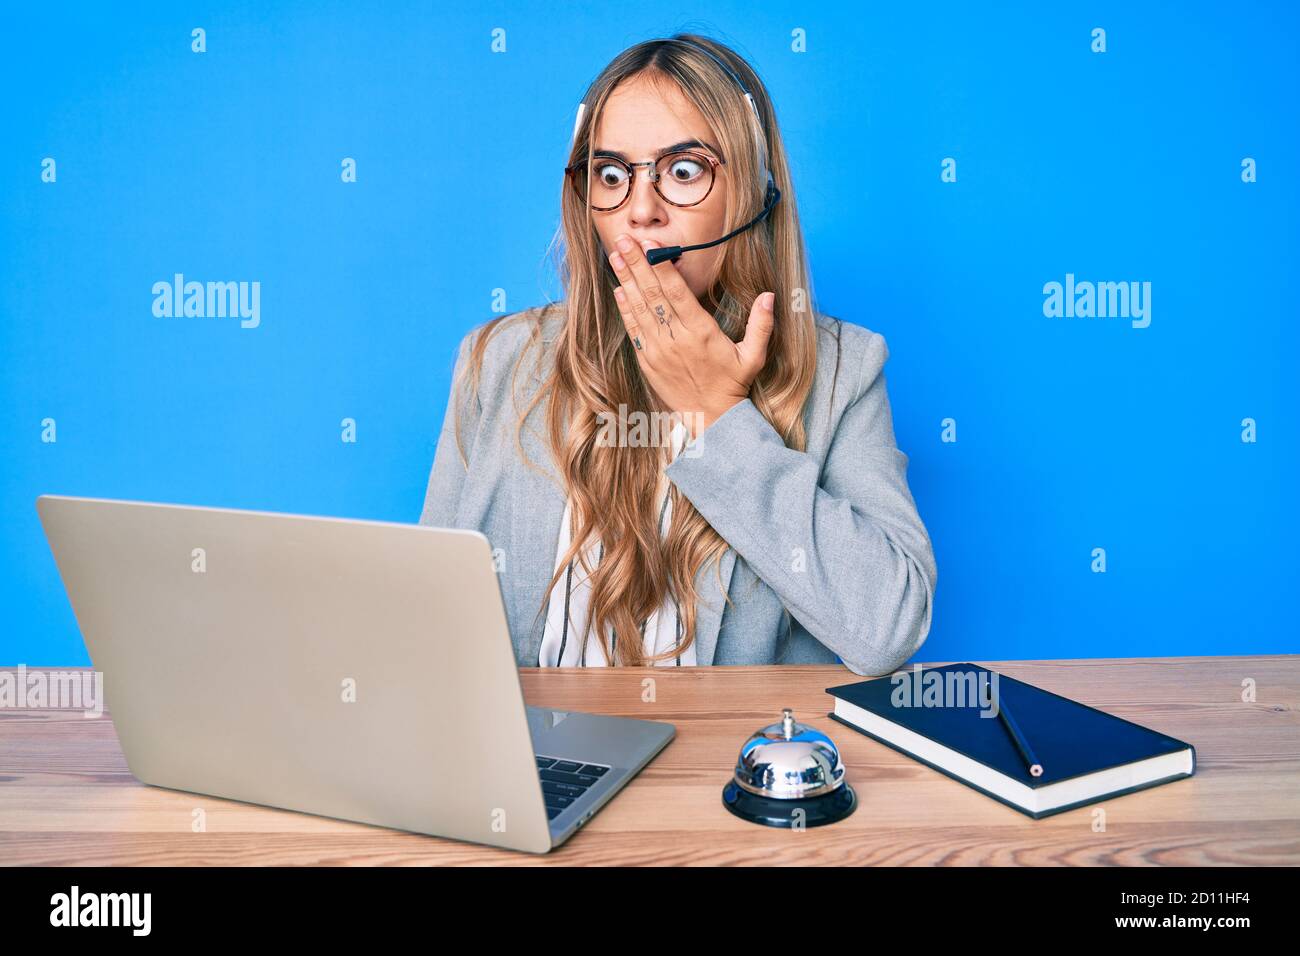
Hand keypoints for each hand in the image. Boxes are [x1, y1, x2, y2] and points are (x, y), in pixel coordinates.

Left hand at [606, 233, 775, 439]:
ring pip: (640, 309)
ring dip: (626, 280)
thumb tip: (769, 296)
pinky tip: (618, 289)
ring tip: (615, 255)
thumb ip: (762, 324)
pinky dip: (625, 309)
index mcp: (701, 332)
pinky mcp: (648, 362)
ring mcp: (659, 350)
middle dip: (636, 264)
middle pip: (653, 294)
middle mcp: (676, 338)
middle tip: (623, 238)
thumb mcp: (754, 356)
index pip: (676, 291)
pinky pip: (634, 330)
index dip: (661, 265)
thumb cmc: (733, 384)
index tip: (650, 244)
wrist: (711, 418)